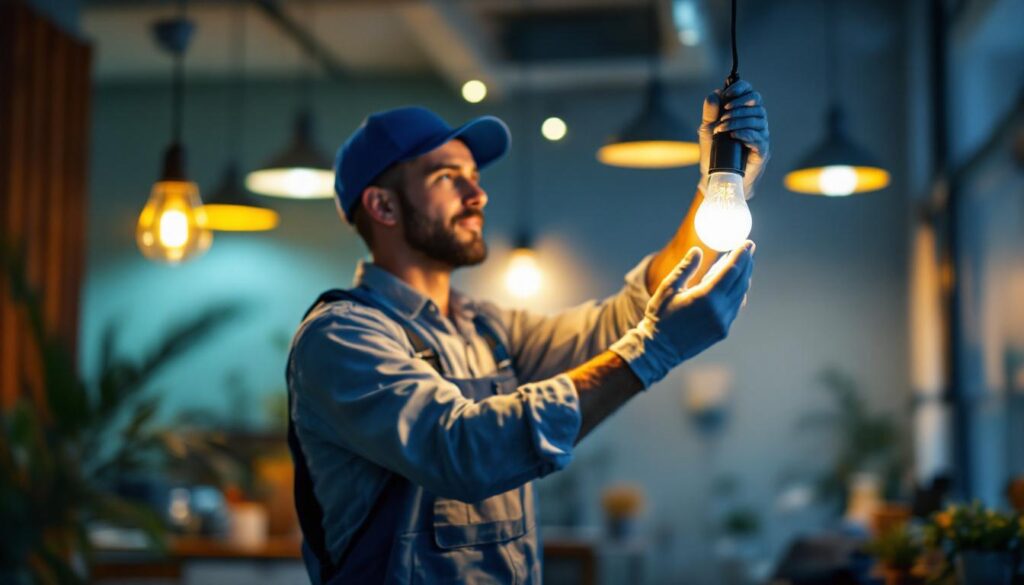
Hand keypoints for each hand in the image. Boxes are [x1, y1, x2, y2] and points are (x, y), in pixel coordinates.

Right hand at [610, 242, 754, 387]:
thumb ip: (685, 268)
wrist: (659, 350)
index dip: (741, 255)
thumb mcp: (668, 288)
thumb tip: (698, 251)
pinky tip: (736, 285)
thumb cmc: (660, 317)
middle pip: (740, 281)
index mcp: (705, 297)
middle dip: (746, 263)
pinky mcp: (722, 331)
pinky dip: (738, 293)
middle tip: (749, 248)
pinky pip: (735, 307)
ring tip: (744, 263)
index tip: (747, 243)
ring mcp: (723, 322)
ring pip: (740, 294)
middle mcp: (719, 310)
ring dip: (744, 278)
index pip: (731, 270)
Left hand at [697, 80, 769, 198]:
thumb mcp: (707, 131)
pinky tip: (734, 136)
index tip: (727, 94)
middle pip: (757, 103)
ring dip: (738, 121)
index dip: (741, 89)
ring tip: (722, 129)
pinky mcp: (762, 152)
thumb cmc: (713, 153)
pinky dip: (745, 134)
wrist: (716, 178)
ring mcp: (760, 137)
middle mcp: (756, 122)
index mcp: (744, 114)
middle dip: (739, 106)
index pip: (750, 93)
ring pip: (758, 120)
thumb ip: (710, 113)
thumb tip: (714, 94)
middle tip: (724, 115)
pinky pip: (759, 138)